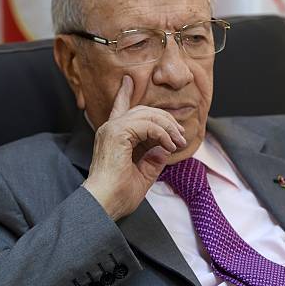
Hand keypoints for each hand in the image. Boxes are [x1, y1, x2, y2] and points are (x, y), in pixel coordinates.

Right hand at [82, 75, 186, 220]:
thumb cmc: (118, 195)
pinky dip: (162, 134)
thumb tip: (164, 149)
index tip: (129, 80)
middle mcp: (110, 129)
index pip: (120, 109)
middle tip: (181, 135)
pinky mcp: (117, 133)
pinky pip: (147, 125)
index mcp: (113, 136)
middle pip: (143, 111)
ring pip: (147, 115)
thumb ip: (152, 160)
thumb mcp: (142, 176)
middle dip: (166, 120)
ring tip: (178, 142)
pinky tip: (169, 145)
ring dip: (168, 128)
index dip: (125, 93)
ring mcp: (112, 129)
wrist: (104, 205)